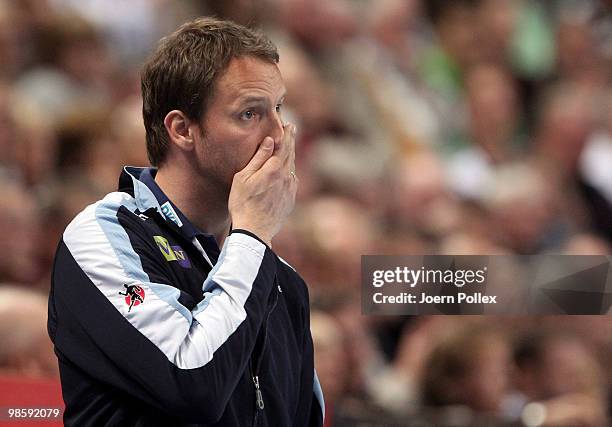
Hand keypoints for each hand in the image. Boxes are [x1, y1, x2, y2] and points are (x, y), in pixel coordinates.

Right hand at [228, 123, 297, 246]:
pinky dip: (291, 170)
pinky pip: (293, 180)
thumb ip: (258, 158)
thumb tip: (269, 141)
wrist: (254, 231)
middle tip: (292, 128)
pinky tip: (288, 169)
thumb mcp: (243, 178)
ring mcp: (290, 190)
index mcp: (274, 169)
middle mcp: (286, 177)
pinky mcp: (290, 200)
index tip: (288, 124)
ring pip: (292, 167)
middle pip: (290, 155)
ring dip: (291, 155)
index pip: (283, 146)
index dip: (286, 134)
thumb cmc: (242, 204)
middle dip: (291, 140)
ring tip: (289, 146)